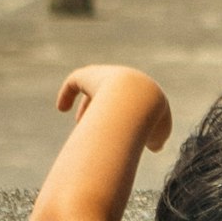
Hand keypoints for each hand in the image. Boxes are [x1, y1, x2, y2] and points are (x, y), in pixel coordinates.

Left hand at [54, 64, 170, 150]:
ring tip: (82, 126)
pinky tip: (62, 108)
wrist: (140, 102)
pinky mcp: (88, 75)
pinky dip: (67, 94)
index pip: (131, 103)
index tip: (118, 135)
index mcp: (143, 90)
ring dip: (87, 108)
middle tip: (96, 129)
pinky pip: (74, 82)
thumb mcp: (159, 135)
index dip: (123, 120)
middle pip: (111, 96)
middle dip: (103, 112)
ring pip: (93, 91)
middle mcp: (125, 79)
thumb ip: (156, 140)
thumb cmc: (151, 120)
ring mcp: (106, 75)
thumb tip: (154, 146)